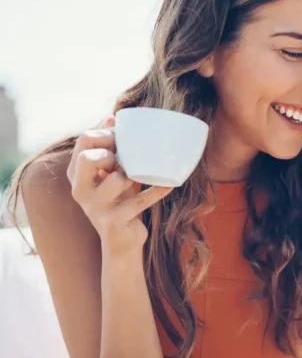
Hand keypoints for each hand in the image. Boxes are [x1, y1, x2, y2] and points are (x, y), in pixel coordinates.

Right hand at [68, 116, 172, 252]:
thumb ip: (107, 149)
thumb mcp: (109, 173)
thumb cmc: (118, 200)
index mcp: (76, 174)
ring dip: (133, 175)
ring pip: (116, 179)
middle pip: (88, 158)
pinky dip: (156, 191)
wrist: (121, 241)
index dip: (104, 134)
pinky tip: (168, 184)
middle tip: (124, 157)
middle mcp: (80, 190)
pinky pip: (139, 201)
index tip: (120, 136)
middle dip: (110, 151)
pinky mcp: (113, 221)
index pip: (83, 141)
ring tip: (138, 177)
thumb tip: (111, 117)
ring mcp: (95, 207)